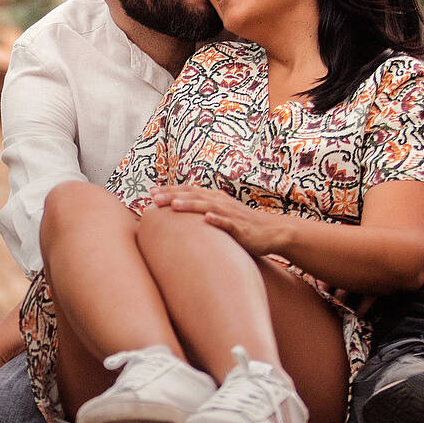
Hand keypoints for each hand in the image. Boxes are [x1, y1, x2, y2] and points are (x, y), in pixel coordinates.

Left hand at [149, 185, 285, 256]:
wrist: (272, 231)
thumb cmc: (243, 224)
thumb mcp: (220, 213)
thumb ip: (202, 211)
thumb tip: (179, 213)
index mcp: (214, 198)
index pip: (188, 191)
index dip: (170, 191)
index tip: (150, 192)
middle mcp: (220, 202)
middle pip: (193, 196)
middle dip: (173, 196)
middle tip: (153, 197)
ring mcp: (231, 214)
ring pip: (208, 207)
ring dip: (191, 205)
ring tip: (174, 205)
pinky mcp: (241, 228)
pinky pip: (228, 223)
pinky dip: (218, 220)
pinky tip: (208, 219)